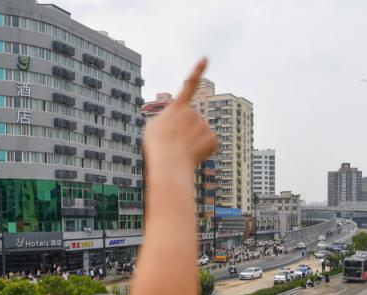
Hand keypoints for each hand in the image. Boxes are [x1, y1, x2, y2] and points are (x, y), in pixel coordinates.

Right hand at [143, 59, 216, 177]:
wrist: (170, 163)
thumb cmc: (157, 147)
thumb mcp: (153, 127)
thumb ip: (165, 119)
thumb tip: (175, 122)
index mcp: (178, 107)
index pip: (189, 85)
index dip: (197, 71)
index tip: (205, 58)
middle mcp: (193, 112)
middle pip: (192, 120)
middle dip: (186, 131)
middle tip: (175, 143)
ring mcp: (204, 124)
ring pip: (200, 132)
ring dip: (193, 141)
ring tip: (182, 150)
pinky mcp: (213, 138)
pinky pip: (208, 143)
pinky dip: (202, 150)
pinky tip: (193, 155)